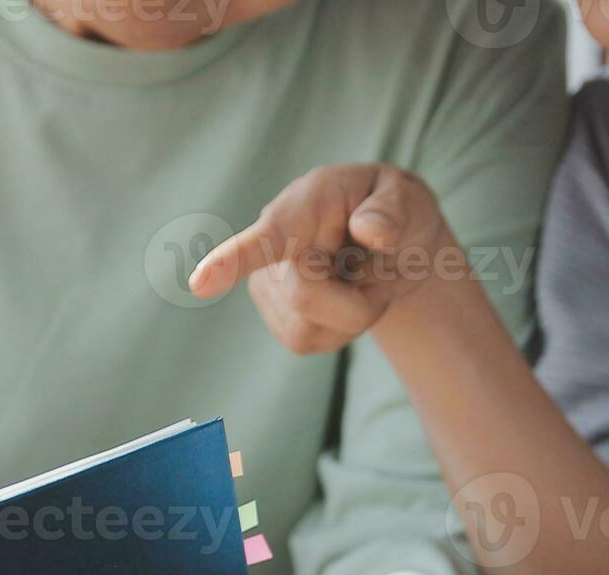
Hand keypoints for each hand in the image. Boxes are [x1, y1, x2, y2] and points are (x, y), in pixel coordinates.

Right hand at [188, 163, 466, 356]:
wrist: (393, 250)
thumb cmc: (396, 215)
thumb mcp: (408, 198)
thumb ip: (393, 210)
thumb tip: (370, 232)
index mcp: (309, 202)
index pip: (269, 236)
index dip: (233, 259)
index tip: (200, 284)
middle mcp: (276, 241)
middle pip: (304, 295)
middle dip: (357, 299)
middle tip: (380, 271)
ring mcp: (269, 282)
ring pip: (308, 327)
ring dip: (354, 313)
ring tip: (360, 280)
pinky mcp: (278, 316)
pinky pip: (310, 342)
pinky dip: (343, 329)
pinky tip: (345, 299)